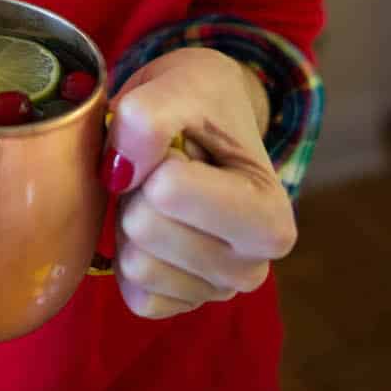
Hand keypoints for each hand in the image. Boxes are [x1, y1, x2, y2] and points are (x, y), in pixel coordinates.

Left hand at [101, 47, 296, 320]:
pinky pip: (132, 292)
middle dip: (140, 188)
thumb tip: (120, 172)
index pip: (168, 191)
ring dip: (132, 217)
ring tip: (161, 194)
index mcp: (270, 217)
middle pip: (145, 228)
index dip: (157, 156)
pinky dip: (128, 254)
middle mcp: (254, 267)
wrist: (203, 118)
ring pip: (134, 262)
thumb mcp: (184, 83)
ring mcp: (217, 292)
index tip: (181, 147)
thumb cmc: (202, 102)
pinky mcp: (180, 306)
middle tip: (164, 168)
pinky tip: (156, 225)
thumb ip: (148, 115)